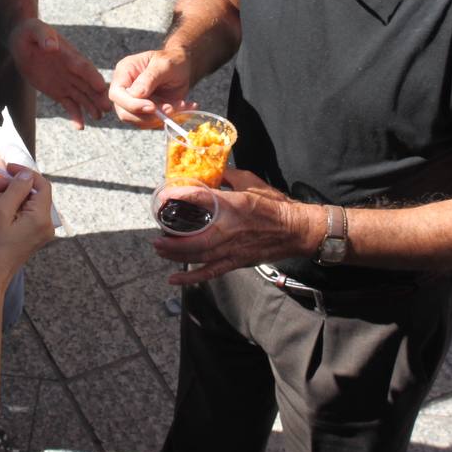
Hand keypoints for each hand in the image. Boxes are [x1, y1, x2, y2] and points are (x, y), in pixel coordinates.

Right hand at [0, 164, 54, 284]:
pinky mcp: (28, 238)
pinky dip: (0, 214)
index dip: (24, 173)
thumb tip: (26, 175)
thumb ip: (16, 190)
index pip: (41, 185)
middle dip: (4, 191)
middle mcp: (44, 225)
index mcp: (41, 217)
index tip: (6, 168)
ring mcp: (37, 232)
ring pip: (18, 205)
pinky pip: (16, 217)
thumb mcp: (1, 212)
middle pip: (27, 195)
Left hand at [9, 18, 109, 128]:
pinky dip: (75, 115)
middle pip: (88, 84)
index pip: (83, 67)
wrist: (23, 42)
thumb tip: (51, 45)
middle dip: (97, 96)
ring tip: (98, 118)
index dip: (92, 76)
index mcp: (69, 55)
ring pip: (82, 96)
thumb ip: (44, 36)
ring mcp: (67, 82)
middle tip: (107, 108)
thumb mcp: (34, 31)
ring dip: (91, 107)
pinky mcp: (58, 91)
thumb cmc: (30, 32)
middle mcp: (72, 70)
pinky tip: (80, 127)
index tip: (102, 87)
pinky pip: (69, 104)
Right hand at [109, 49, 194, 127]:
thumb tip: (136, 94)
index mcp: (124, 73)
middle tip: (170, 109)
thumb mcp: (163, 64)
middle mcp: (126, 89)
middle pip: (124, 112)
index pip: (117, 94)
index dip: (131, 104)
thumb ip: (149, 78)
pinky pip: (153, 123)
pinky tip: (182, 107)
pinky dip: (169, 119)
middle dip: (148, 116)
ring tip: (181, 105)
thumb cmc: (171, 60)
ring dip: (161, 118)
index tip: (152, 107)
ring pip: (140, 121)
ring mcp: (135, 103)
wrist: (183, 66)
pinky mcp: (146, 112)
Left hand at [152, 168, 305, 286]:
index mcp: (233, 205)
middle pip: (195, 238)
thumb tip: (210, 171)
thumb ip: (228, 176)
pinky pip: (211, 272)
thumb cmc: (274, 204)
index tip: (164, 197)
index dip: (179, 197)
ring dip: (176, 255)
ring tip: (160, 249)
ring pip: (199, 256)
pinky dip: (191, 278)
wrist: (295, 229)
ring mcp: (232, 248)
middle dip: (172, 240)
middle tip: (156, 236)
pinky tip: (174, 279)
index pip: (201, 200)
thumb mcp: (250, 181)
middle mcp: (230, 228)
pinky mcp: (236, 261)